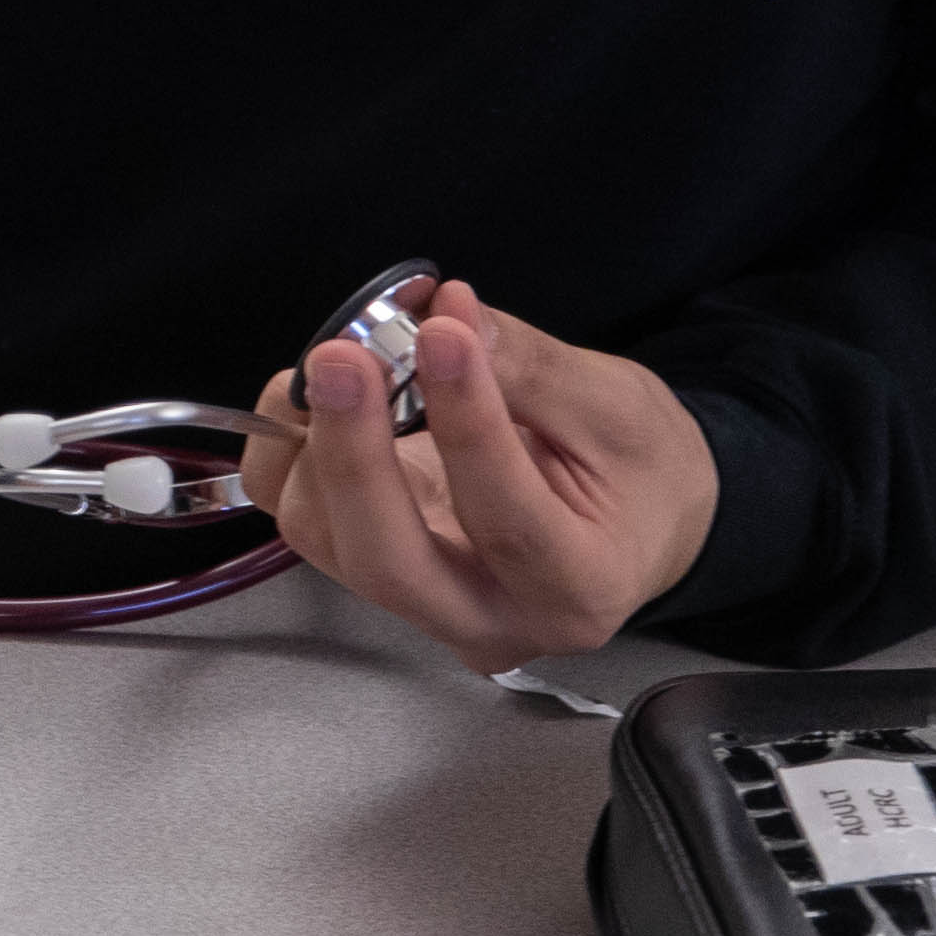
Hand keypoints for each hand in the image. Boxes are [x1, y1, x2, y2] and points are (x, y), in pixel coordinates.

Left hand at [235, 283, 716, 674]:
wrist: (636, 519)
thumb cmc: (640, 472)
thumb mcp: (617, 406)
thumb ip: (529, 367)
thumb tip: (447, 317)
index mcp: (578, 588)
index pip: (506, 519)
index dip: (466, 423)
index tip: (444, 335)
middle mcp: (491, 619)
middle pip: (389, 562)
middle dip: (354, 452)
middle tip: (344, 358)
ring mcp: (425, 606)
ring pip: (331, 543)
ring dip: (314, 443)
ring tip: (344, 358)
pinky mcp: (381, 573)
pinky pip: (306, 522)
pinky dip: (295, 452)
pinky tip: (323, 395)